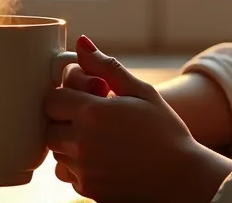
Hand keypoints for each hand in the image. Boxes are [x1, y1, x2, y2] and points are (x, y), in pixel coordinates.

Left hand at [44, 36, 231, 201]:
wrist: (182, 177)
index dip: (65, 96)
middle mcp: (81, 143)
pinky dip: (79, 167)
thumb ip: (106, 67)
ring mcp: (83, 170)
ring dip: (70, 144)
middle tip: (92, 119)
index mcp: (92, 113)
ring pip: (57, 153)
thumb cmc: (165, 131)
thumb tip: (81, 43)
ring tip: (101, 140)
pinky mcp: (88, 190)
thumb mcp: (141, 92)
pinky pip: (68, 175)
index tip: (85, 98)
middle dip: (65, 121)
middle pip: (49, 127)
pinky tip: (105, 160)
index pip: (52, 99)